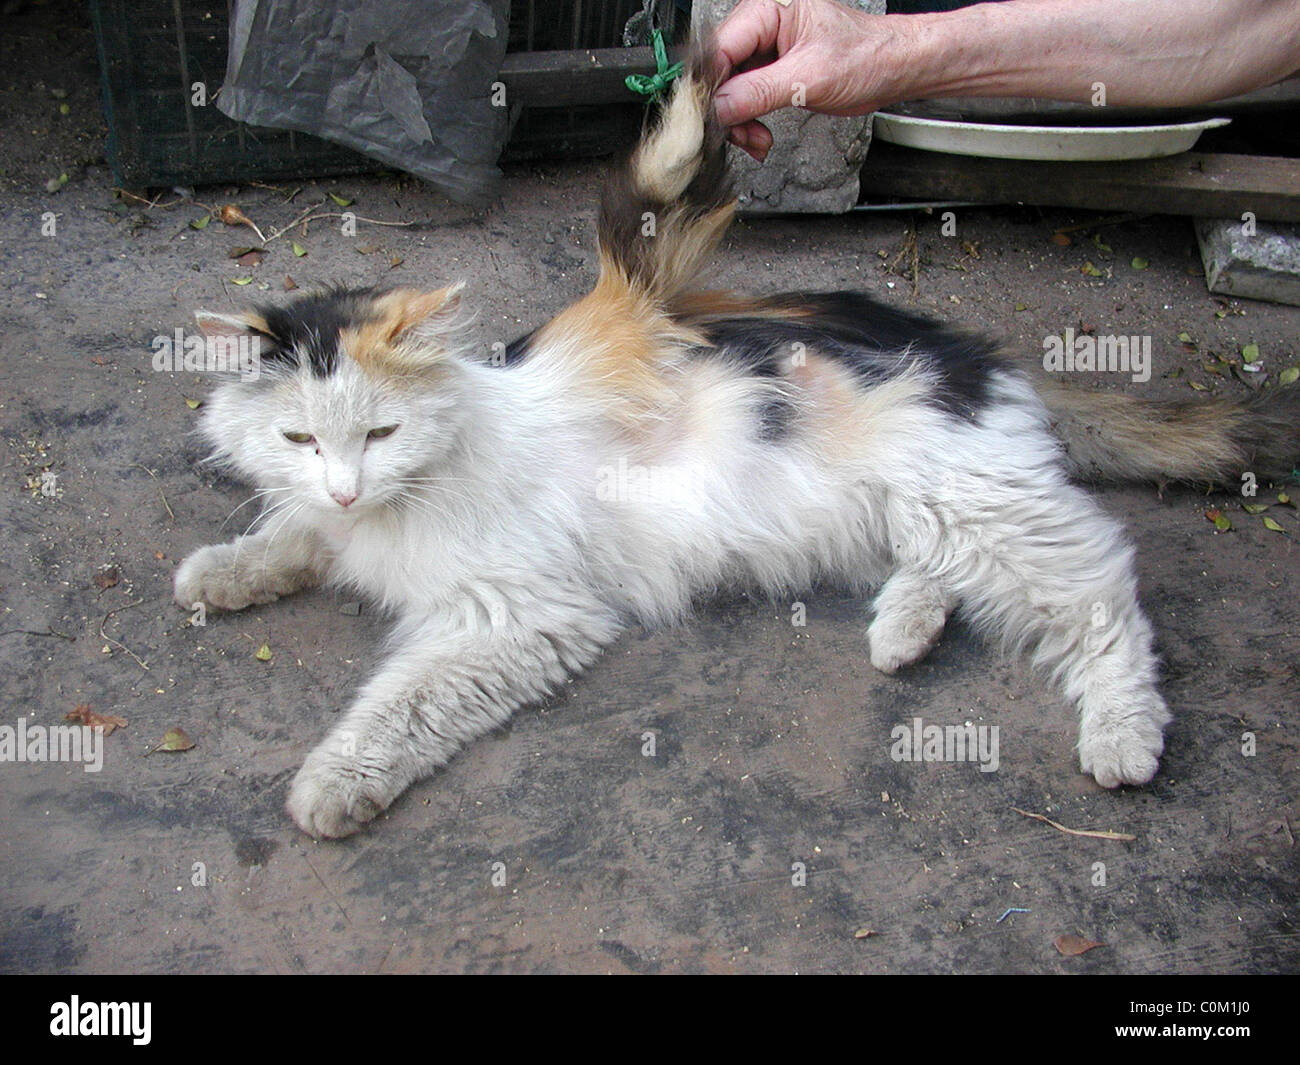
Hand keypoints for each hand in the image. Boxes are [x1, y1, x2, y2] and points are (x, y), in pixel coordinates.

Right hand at [713, 0, 914, 160]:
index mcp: (769, 8)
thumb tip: (718, 108)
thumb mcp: (808, 77)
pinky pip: (743, 98)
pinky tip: (759, 135)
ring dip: (737, 121)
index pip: (719, 47)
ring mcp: (764, 48)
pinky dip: (748, 122)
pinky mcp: (770, 70)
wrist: (892, 68)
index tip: (709, 119)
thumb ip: (757, 92)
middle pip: (719, 70)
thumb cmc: (866, 56)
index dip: (710, 87)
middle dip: (727, 110)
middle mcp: (762, 23)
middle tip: (738, 135)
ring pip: (728, 89)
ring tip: (756, 138)